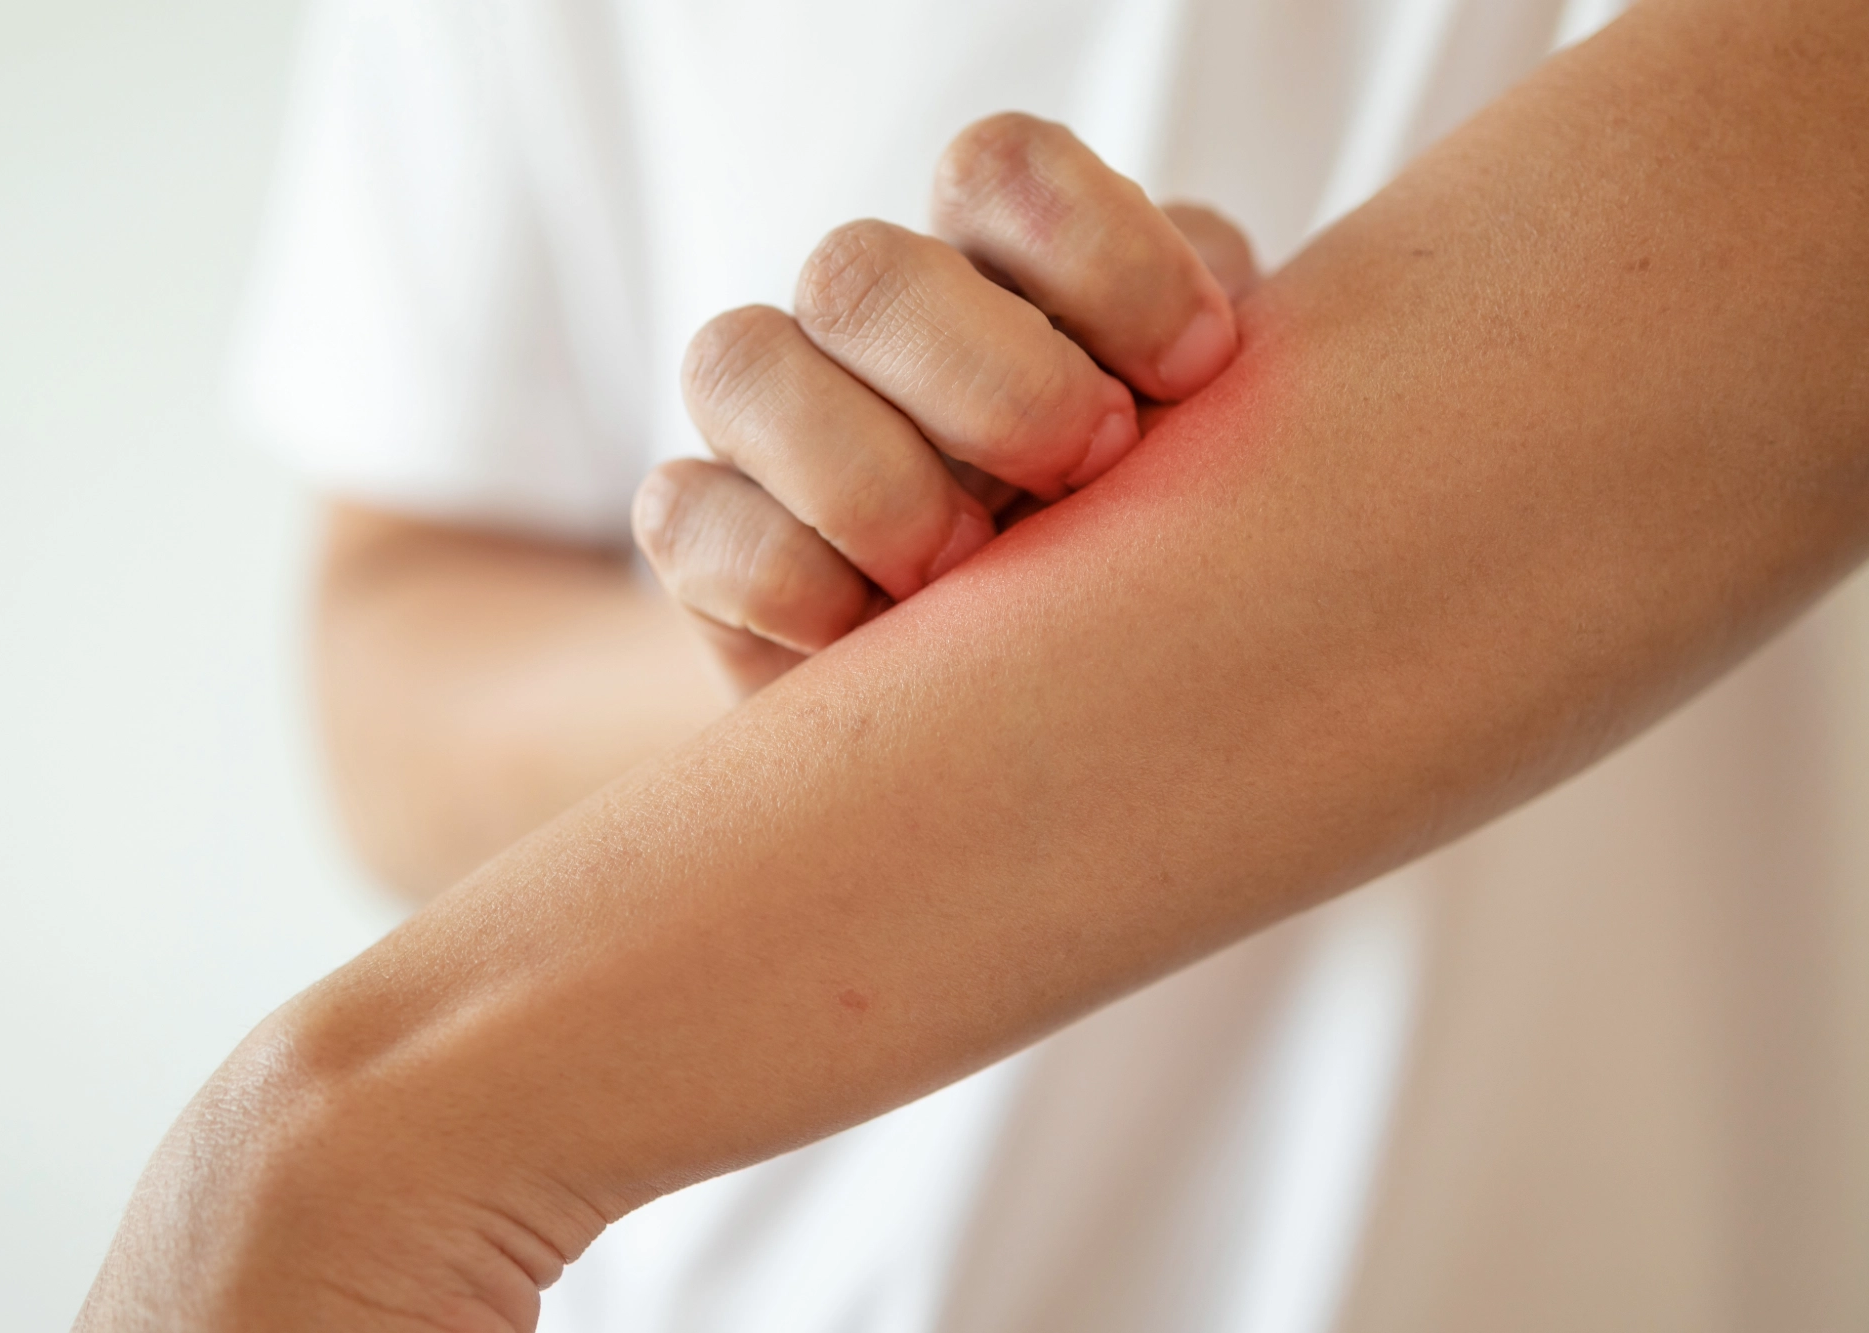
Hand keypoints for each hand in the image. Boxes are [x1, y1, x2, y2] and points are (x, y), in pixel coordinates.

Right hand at [633, 113, 1256, 695]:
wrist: (1039, 717)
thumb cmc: (1144, 566)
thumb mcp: (1208, 460)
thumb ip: (1210, 388)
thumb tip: (1209, 358)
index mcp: (1003, 268)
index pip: (1001, 171)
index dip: (1102, 255)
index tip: (1200, 374)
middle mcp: (870, 321)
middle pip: (861, 268)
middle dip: (991, 384)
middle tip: (1085, 478)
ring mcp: (770, 416)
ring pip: (740, 358)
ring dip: (871, 481)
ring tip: (965, 580)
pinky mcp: (703, 529)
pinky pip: (684, 509)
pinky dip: (785, 577)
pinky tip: (874, 640)